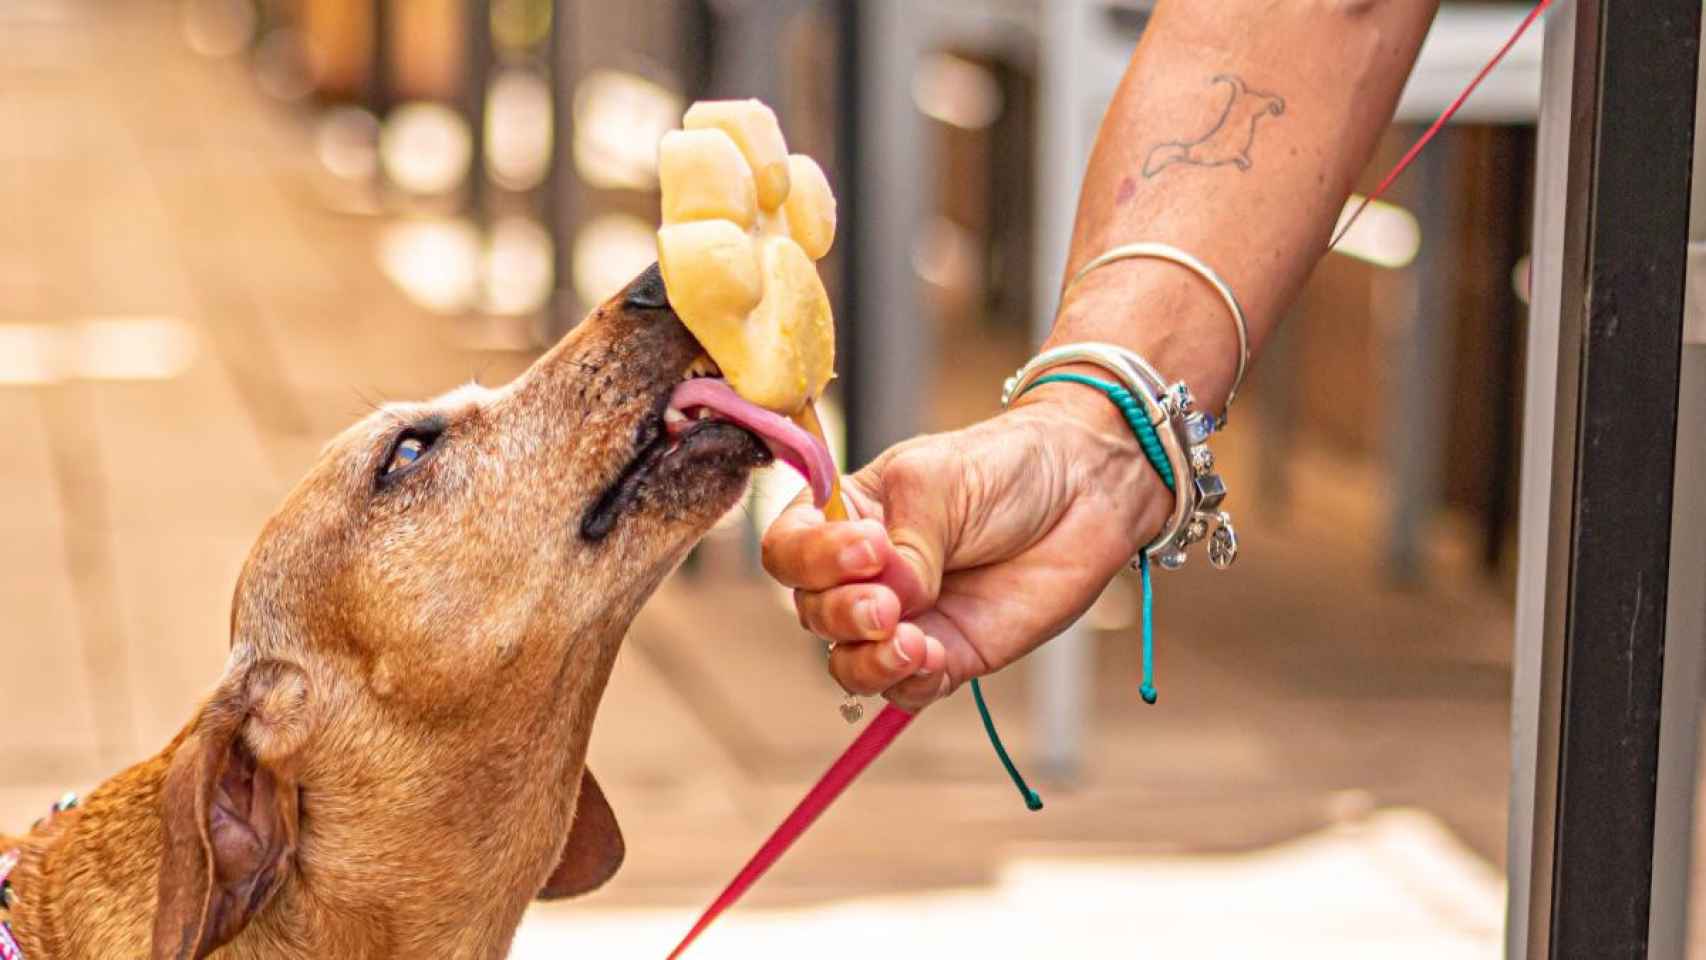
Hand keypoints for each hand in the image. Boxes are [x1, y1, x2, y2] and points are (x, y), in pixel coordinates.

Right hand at [761, 379, 1172, 710]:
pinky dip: (908, 682)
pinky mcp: (950, 655)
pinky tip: (931, 657)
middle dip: (841, 612)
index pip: (789, 550)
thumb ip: (907, 540)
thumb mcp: (941, 480)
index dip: (811, 558)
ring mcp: (906, 619)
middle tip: (886, 601)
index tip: (866, 547)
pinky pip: (906, 691)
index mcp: (847, 518)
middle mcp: (866, 574)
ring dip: (867, 661)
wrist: (1087, 489)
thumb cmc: (1006, 467)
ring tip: (908, 639)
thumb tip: (893, 596)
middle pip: (813, 612)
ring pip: (849, 664)